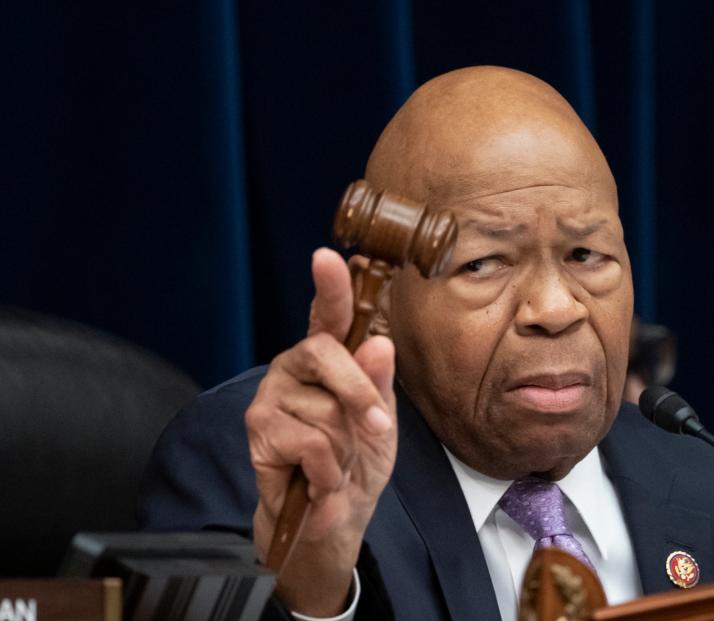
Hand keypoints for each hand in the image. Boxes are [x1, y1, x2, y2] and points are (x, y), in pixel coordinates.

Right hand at [245, 248, 397, 614]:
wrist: (332, 517)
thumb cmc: (357, 461)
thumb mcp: (381, 422)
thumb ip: (379, 384)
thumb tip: (379, 343)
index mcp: (329, 357)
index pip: (328, 314)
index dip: (329, 285)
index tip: (329, 257)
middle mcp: (295, 365)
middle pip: (326, 351)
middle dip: (359, 393)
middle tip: (376, 427)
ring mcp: (272, 393)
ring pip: (325, 408)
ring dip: (345, 447)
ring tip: (336, 461)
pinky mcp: (258, 428)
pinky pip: (311, 441)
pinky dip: (328, 468)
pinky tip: (319, 477)